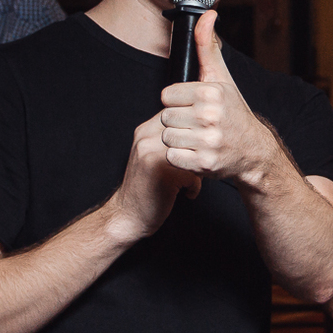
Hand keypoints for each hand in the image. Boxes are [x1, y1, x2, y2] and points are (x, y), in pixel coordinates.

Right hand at [110, 111, 203, 241]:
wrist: (128, 216)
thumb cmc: (148, 188)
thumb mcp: (154, 157)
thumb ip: (171, 141)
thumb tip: (204, 130)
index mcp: (146, 130)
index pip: (181, 116)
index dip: (194, 135)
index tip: (194, 154)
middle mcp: (146, 136)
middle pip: (190, 132)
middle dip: (199, 150)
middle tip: (196, 168)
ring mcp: (151, 152)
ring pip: (194, 150)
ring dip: (198, 167)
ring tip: (191, 179)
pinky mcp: (159, 171)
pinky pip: (193, 170)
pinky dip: (194, 186)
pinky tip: (186, 192)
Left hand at [159, 11, 281, 184]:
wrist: (253, 151)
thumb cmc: (233, 113)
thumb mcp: (222, 78)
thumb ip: (208, 46)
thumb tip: (207, 14)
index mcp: (210, 92)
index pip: (166, 95)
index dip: (177, 102)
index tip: (193, 106)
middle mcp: (209, 116)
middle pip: (165, 117)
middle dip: (177, 121)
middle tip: (196, 124)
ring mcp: (207, 141)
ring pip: (167, 137)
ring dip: (178, 140)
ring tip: (196, 137)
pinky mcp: (203, 163)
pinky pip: (172, 157)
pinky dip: (180, 158)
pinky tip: (195, 152)